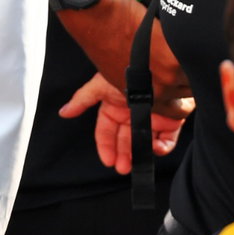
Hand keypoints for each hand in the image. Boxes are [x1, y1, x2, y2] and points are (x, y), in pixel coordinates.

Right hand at [58, 71, 190, 173]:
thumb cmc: (127, 71)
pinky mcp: (170, 121)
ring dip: (140, 155)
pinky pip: (166, 140)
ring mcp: (150, 118)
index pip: (105, 131)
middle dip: (122, 155)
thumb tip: (63, 112)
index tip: (107, 160)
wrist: (159, 66)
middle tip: (122, 168)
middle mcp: (131, 114)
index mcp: (113, 107)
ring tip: (136, 164)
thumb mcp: (100, 85)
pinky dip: (162, 147)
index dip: (105, 146)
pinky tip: (155, 149)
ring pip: (144, 143)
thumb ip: (82, 100)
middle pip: (124, 140)